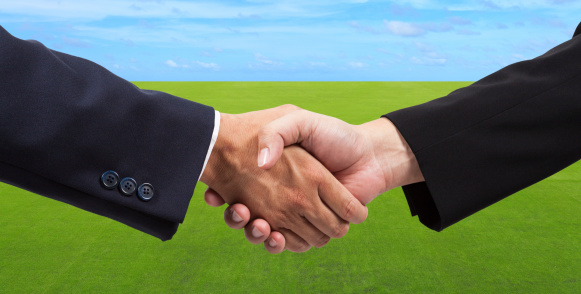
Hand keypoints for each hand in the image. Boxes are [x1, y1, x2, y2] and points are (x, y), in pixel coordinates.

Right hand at [200, 105, 367, 252]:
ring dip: (255, 233)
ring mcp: (296, 213)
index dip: (220, 195)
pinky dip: (280, 244)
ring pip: (264, 234)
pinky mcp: (313, 228)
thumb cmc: (333, 135)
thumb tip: (261, 162)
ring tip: (258, 223)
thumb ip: (278, 131)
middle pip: (245, 216)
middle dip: (236, 219)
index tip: (214, 194)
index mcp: (273, 173)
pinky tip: (276, 235)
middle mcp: (280, 195)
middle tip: (239, 210)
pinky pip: (290, 243)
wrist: (368, 154)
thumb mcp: (299, 120)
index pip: (235, 188)